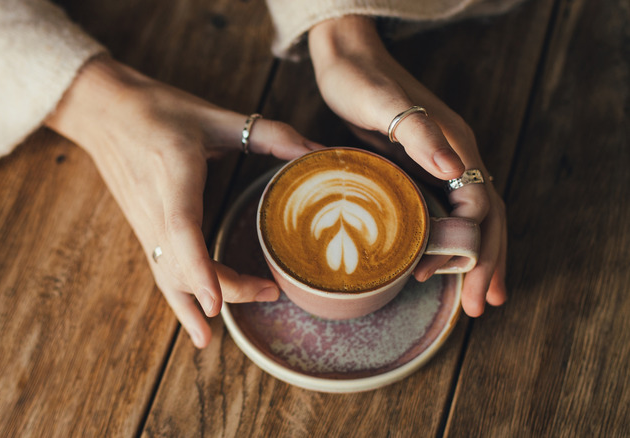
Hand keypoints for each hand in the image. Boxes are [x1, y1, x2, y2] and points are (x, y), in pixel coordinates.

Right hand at [46, 54, 321, 346]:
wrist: (101, 110)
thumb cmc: (156, 109)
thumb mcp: (213, 115)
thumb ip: (268, 133)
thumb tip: (317, 152)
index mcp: (174, 177)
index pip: (182, 231)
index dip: (200, 269)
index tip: (216, 303)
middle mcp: (155, 209)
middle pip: (183, 266)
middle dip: (225, 287)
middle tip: (271, 292)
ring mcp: (145, 223)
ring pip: (169, 275)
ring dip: (197, 303)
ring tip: (213, 337)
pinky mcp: (143, 228)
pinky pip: (162, 271)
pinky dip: (178, 300)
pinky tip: (195, 322)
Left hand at [308, 16, 506, 315]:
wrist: (346, 61)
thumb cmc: (362, 81)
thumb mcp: (386, 105)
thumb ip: (421, 134)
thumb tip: (456, 171)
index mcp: (456, 146)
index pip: (481, 206)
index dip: (477, 246)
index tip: (460, 279)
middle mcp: (454, 158)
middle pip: (485, 219)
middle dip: (487, 263)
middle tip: (482, 306)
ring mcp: (437, 165)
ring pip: (467, 220)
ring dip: (474, 259)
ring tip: (474, 297)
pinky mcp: (416, 170)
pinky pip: (441, 213)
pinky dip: (446, 243)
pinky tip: (437, 264)